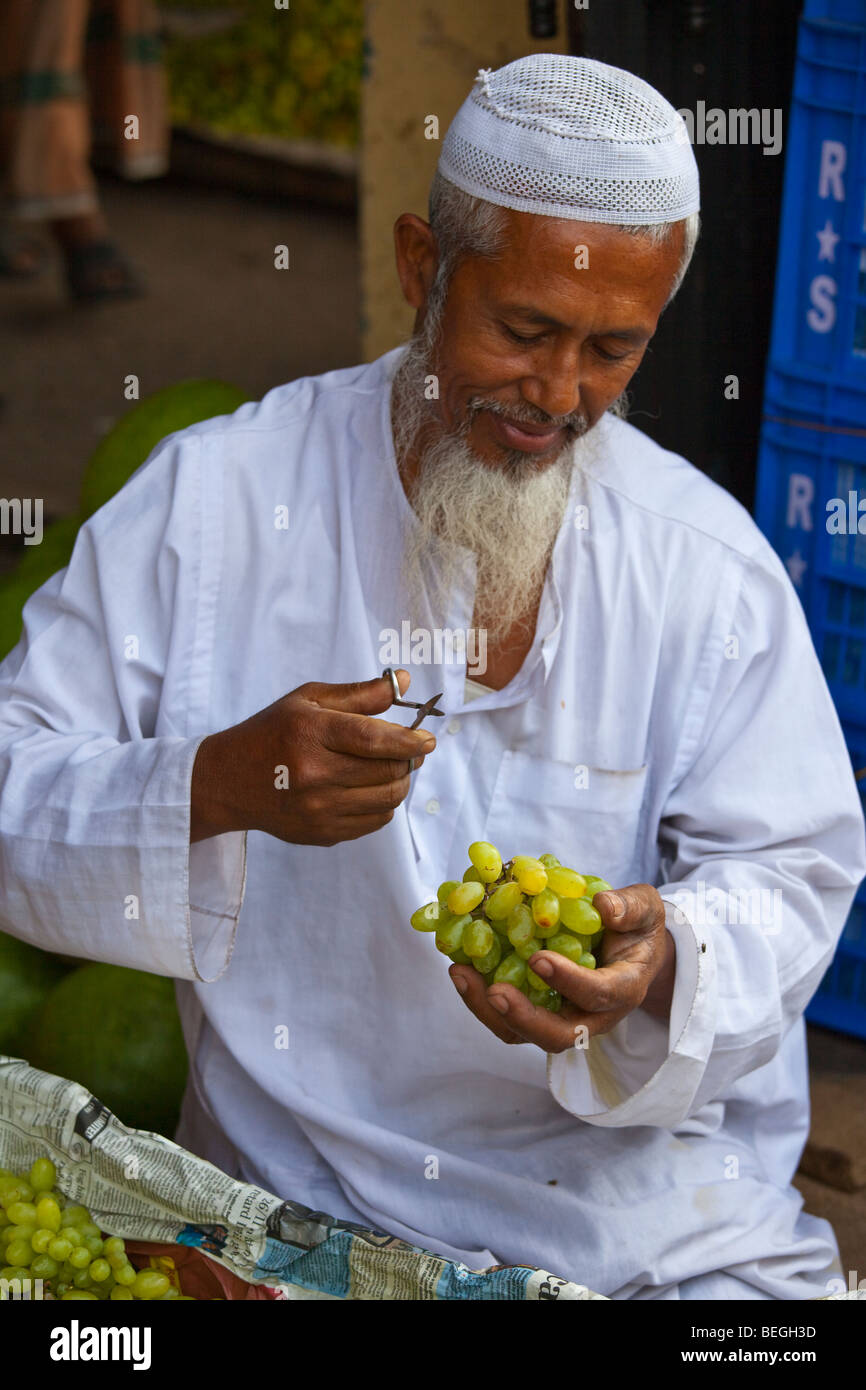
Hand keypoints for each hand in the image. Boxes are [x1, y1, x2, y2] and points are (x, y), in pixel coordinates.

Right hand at [190, 670, 435, 844]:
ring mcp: (318, 810)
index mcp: (311, 734)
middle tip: (409, 749)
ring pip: (388, 800)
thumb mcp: (308, 700)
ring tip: (389, 767)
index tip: (427, 739)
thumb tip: (406, 683)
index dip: (409, 741)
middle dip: (408, 759)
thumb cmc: (272, 733)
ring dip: (399, 782)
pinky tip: (368, 788)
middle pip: (388, 772)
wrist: (229, 782)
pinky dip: (382, 804)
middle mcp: (314, 775)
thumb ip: (359, 694)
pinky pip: (374, 822)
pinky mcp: (322, 833)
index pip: (374, 741)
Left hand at [449, 883, 675, 1052]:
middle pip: (557, 1035)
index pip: (599, 995)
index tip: (539, 959)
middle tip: (494, 991)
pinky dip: (480, 998)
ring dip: (489, 1010)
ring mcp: (561, 1019)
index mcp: (623, 990)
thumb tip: (604, 907)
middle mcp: (591, 1016)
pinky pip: (506, 1018)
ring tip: (461, 974)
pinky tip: (460, 968)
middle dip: (524, 1017)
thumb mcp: (645, 909)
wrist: (630, 950)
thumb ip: (630, 907)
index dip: (570, 981)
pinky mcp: (536, 1013)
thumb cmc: (636, 928)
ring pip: (523, 1034)